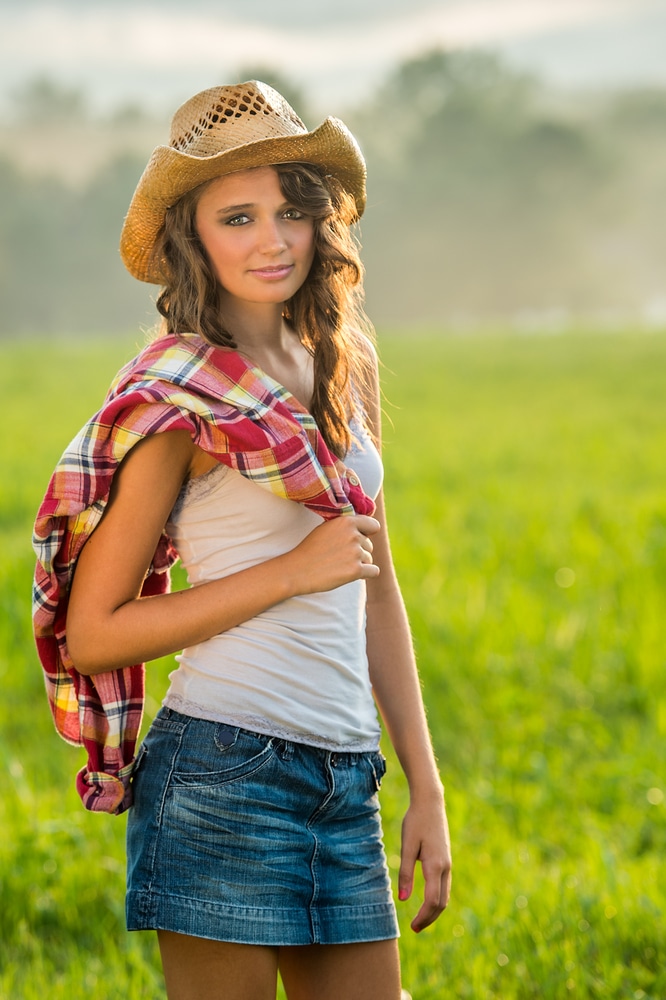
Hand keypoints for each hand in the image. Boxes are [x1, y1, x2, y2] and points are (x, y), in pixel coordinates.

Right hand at [281, 514, 380, 595]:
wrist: (297, 571)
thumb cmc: (310, 550)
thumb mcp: (326, 529)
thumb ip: (345, 527)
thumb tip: (365, 529)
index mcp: (346, 521)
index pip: (373, 525)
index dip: (367, 533)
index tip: (358, 540)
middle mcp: (353, 535)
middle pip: (369, 545)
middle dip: (359, 552)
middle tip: (340, 557)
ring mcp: (355, 553)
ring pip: (369, 559)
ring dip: (359, 564)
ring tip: (340, 566)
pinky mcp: (356, 570)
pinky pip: (374, 571)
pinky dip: (365, 574)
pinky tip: (350, 575)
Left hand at [398, 790, 451, 931]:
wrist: (430, 802)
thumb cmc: (415, 821)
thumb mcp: (407, 846)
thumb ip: (406, 872)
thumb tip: (403, 899)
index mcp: (435, 865)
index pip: (432, 900)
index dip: (423, 916)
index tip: (412, 927)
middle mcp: (445, 867)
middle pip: (441, 902)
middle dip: (429, 918)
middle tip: (414, 928)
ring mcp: (448, 863)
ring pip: (445, 895)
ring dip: (434, 910)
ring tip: (420, 919)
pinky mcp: (446, 859)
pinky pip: (444, 886)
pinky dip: (437, 899)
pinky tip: (427, 901)